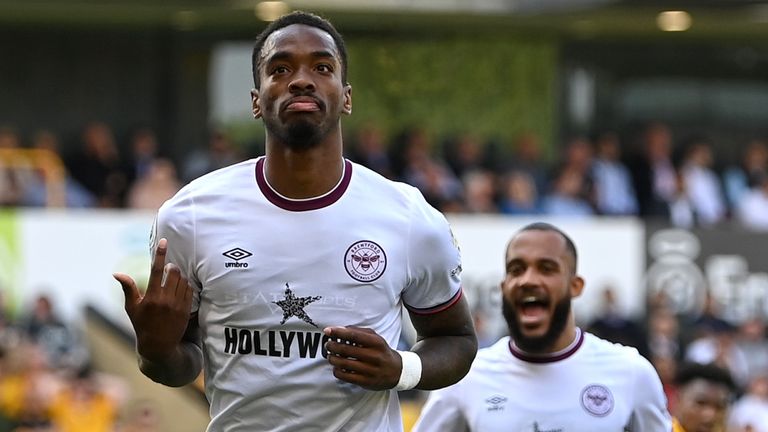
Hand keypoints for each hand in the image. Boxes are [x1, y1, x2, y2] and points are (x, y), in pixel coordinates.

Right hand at [113, 238, 192, 361]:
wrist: (159, 346)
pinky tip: (179, 289)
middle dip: (171, 267)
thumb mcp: (132, 308)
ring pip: (183, 279)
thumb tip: (116, 273)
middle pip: (174, 272)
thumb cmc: (142, 325)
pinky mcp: (187, 309)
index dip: (160, 254)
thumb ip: (128, 288)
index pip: (157, 270)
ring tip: (172, 282)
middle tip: (167, 270)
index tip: (164, 241)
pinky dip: (185, 285)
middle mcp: (166, 300)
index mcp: (151, 297)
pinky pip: (190, 289)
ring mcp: (178, 305)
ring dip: (178, 276)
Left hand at [324, 326, 401, 390]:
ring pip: (343, 364)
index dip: (338, 332)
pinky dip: (337, 371)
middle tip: (328, 345)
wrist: (397, 371)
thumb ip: (358, 332)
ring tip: (330, 356)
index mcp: (377, 343)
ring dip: (332, 358)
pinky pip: (345, 376)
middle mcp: (374, 356)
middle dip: (332, 346)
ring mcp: (370, 370)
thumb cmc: (381, 351)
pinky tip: (337, 367)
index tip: (327, 331)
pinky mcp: (365, 382)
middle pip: (346, 350)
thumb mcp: (375, 338)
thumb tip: (339, 329)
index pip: (354, 336)